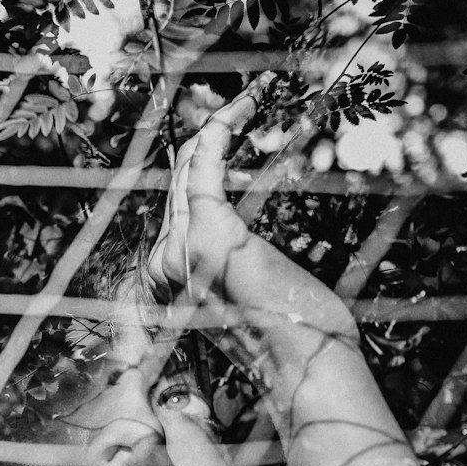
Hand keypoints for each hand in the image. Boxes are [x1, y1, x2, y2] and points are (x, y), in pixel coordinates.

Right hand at [144, 74, 357, 382]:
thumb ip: (236, 284)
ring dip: (216, 128)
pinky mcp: (207, 232)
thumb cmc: (288, 345)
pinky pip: (203, 168)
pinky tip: (246, 104)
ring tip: (248, 98)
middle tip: (238, 107)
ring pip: (187, 170)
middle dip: (204, 144)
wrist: (298, 367)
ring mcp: (182, 248)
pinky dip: (221, 131)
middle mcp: (168, 265)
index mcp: (175, 283)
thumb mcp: (255, 311)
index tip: (230, 144)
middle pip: (177, 187)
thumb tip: (243, 282)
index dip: (200, 174)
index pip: (178, 215)